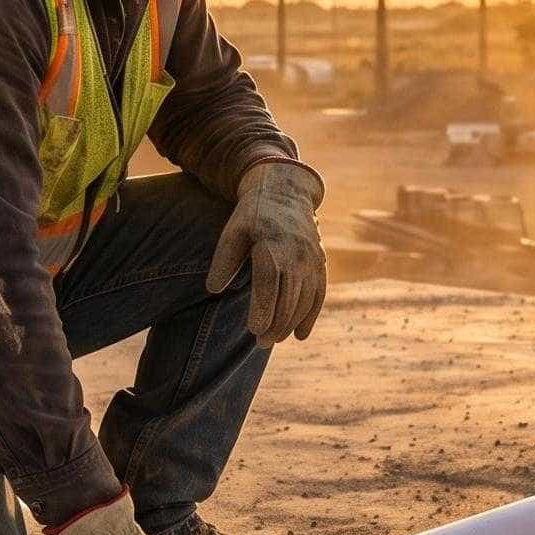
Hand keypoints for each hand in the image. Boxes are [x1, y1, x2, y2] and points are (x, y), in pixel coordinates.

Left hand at [208, 161, 327, 345]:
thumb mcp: (233, 231)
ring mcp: (312, 259)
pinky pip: (319, 294)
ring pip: (305, 300)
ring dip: (291, 323)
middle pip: (289, 297)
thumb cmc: (253, 214)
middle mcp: (296, 254)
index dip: (264, 308)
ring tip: (275, 340)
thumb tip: (213, 289)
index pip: (269, 283)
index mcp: (272, 246)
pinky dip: (311, 316)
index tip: (254, 330)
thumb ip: (224, 260)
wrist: (286, 191)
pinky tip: (301, 335)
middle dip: (276, 324)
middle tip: (261, 343)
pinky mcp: (320, 263)